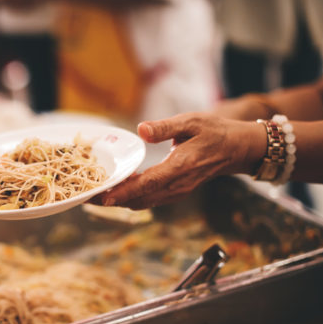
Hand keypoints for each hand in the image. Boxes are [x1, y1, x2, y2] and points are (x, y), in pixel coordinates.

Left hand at [95, 113, 265, 208]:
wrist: (236, 149)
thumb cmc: (214, 132)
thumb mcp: (192, 121)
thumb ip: (165, 127)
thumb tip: (141, 129)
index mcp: (181, 167)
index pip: (148, 184)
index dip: (124, 192)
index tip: (103, 196)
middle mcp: (177, 185)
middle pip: (140, 199)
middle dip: (113, 200)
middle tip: (86, 196)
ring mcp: (177, 192)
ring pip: (143, 202)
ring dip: (120, 201)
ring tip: (96, 195)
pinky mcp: (175, 192)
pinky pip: (149, 199)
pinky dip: (131, 198)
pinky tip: (117, 191)